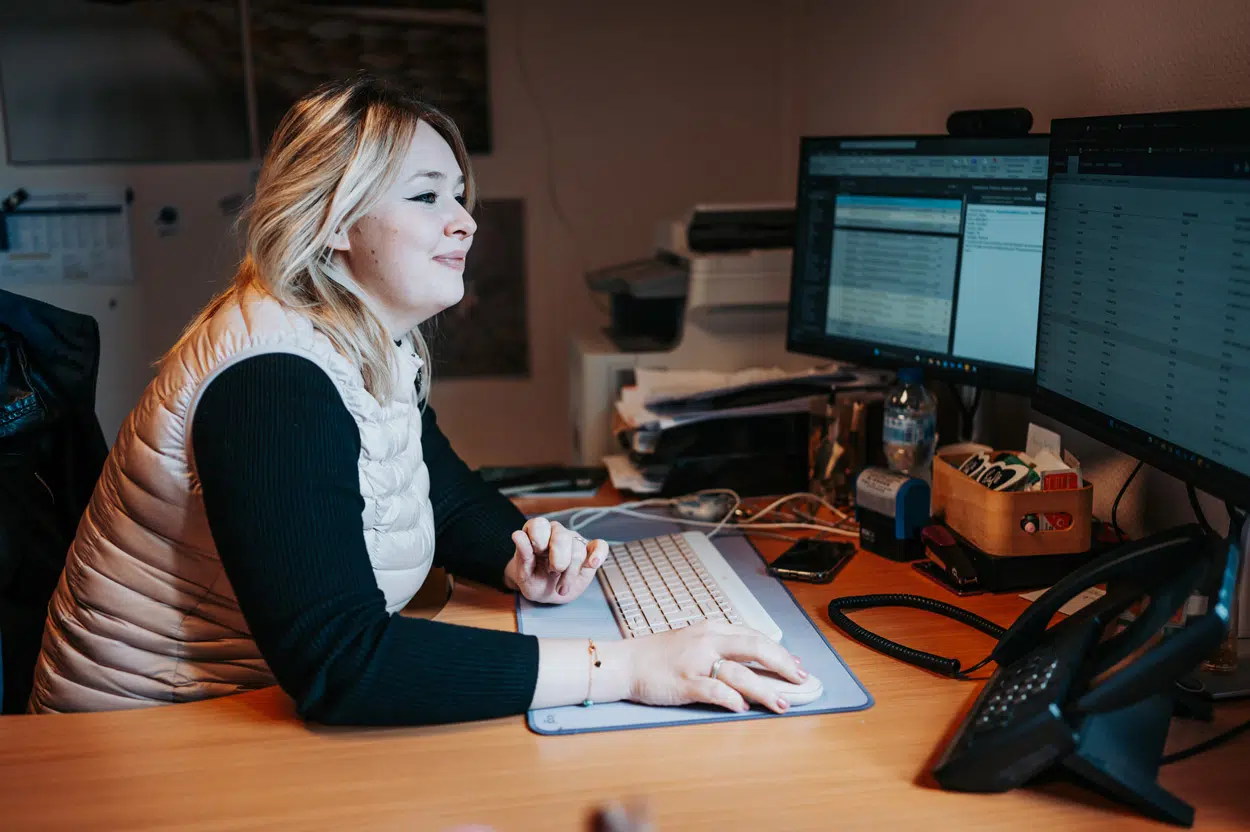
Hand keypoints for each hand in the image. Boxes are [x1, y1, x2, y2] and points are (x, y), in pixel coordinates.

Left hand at [505, 517, 606, 604]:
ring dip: (570, 573)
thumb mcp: (523, 574)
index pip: (539, 524)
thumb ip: (522, 556)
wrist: (546, 592)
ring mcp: (574, 541)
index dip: (538, 538)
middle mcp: (555, 533)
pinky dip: (599, 554)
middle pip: (561, 536)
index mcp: (537, 533)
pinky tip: (592, 564)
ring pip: (578, 549)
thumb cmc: (533, 579)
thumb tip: (517, 534)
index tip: (536, 552)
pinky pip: (600, 546)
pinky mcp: (589, 551)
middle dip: (558, 559)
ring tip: (561, 587)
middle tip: (552, 573)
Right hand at [618, 621, 805, 713]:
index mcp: (712, 629)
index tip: (797, 666)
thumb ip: (722, 650)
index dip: (779, 651)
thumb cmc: (659, 655)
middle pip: (754, 648)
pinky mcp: (684, 682)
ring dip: (764, 690)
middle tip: (801, 680)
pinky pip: (714, 690)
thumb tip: (754, 666)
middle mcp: (707, 641)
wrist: (625, 662)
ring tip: (781, 704)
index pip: (754, 637)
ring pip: (739, 673)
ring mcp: (695, 662)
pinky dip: (732, 699)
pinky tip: (743, 707)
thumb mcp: (694, 642)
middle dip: (783, 665)